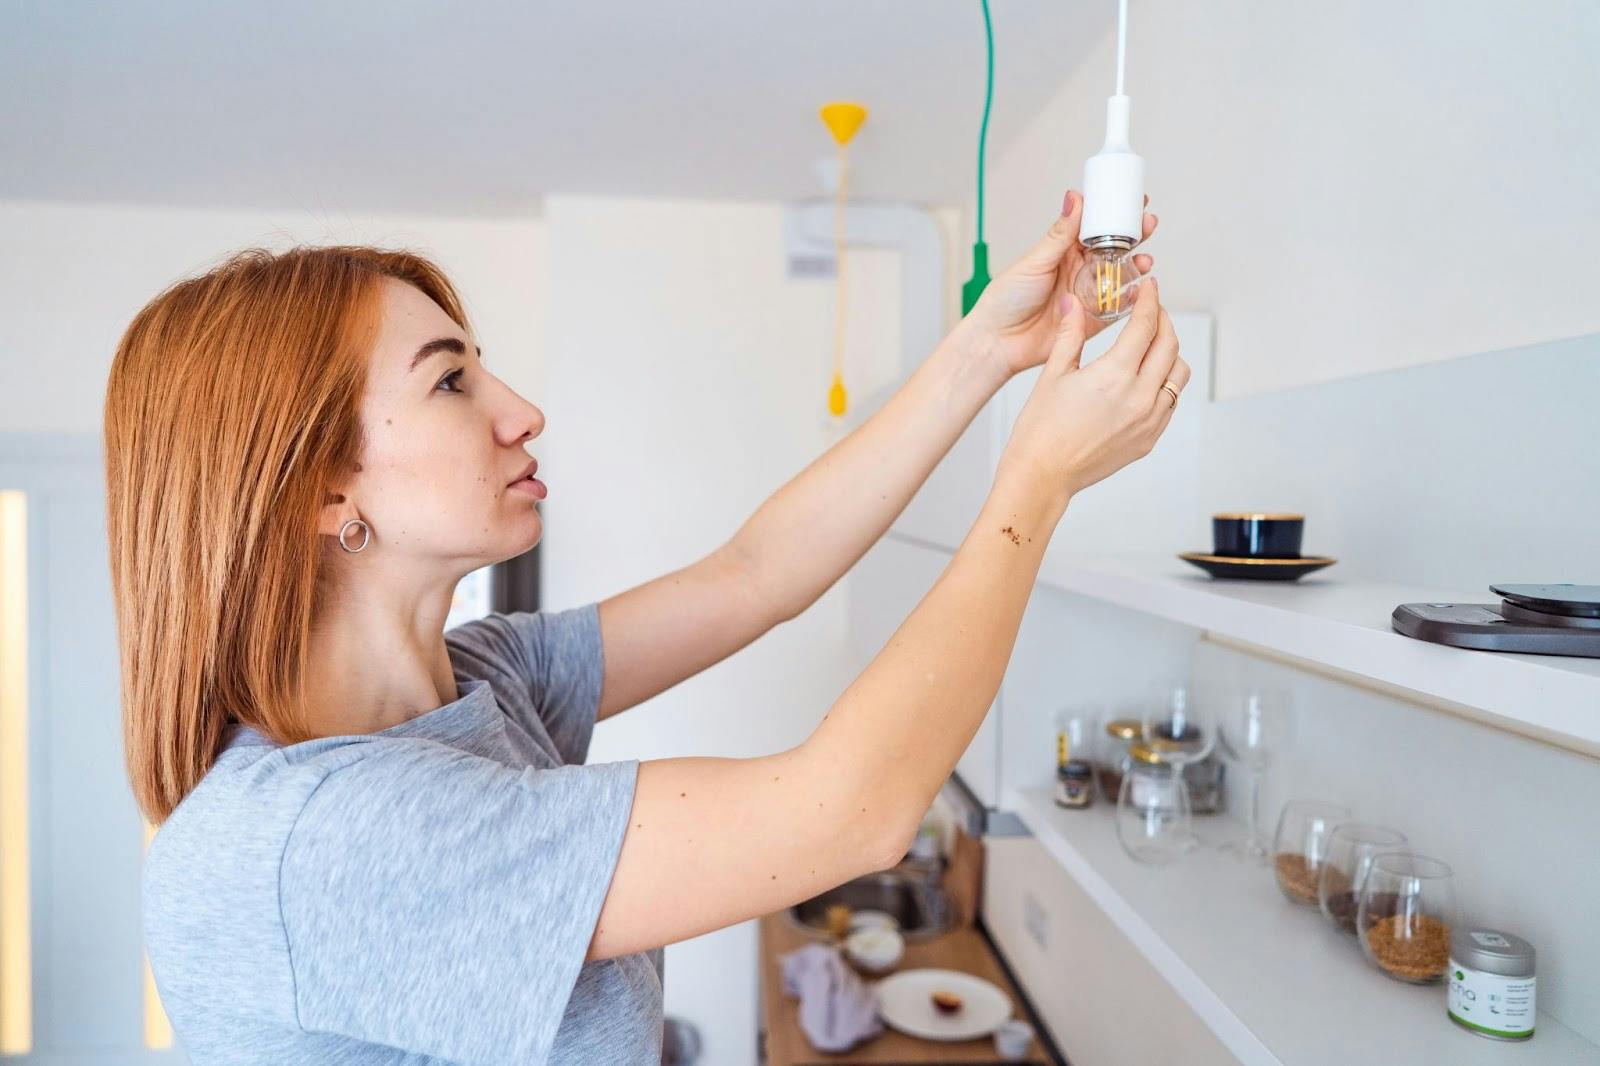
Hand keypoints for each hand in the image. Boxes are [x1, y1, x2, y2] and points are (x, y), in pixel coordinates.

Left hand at [958, 191, 1155, 377]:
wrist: (998, 342)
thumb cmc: (1006, 299)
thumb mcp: (1035, 261)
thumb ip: (1060, 234)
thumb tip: (1075, 197)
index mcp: (1064, 251)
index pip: (1096, 227)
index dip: (1116, 214)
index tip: (1135, 200)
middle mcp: (1079, 270)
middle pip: (1115, 248)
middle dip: (1135, 236)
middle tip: (1148, 224)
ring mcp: (1088, 294)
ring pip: (1121, 276)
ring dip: (1137, 265)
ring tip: (1145, 259)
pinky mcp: (1093, 319)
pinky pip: (1119, 308)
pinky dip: (1133, 298)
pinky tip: (1141, 289)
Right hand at [994, 277, 1188, 503]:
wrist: (1042, 475)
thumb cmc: (1040, 430)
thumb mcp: (1053, 374)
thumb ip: (1070, 334)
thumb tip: (1073, 302)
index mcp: (1114, 375)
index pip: (1146, 325)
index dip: (1150, 301)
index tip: (1150, 288)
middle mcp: (1140, 397)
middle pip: (1169, 345)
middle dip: (1162, 321)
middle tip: (1151, 311)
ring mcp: (1149, 421)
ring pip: (1178, 373)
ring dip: (1169, 352)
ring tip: (1150, 345)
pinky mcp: (1149, 438)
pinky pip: (1170, 402)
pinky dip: (1164, 383)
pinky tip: (1143, 378)